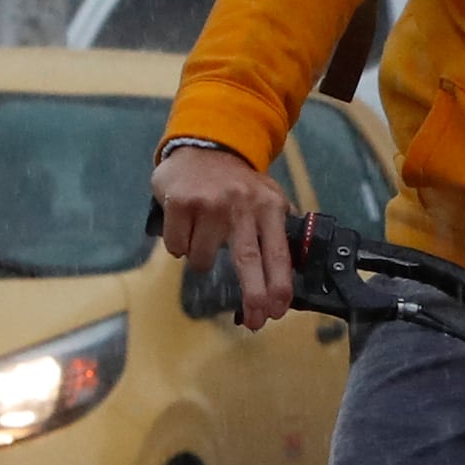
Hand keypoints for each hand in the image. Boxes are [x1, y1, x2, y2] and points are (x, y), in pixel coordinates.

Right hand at [153, 142, 293, 326]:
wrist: (205, 145)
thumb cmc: (238, 182)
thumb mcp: (268, 197)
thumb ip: (278, 230)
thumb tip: (287, 276)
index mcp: (268, 206)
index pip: (277, 253)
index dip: (279, 285)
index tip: (278, 310)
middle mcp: (241, 205)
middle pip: (248, 261)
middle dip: (253, 295)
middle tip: (256, 320)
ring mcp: (209, 204)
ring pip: (202, 259)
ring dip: (201, 261)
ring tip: (204, 239)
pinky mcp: (179, 203)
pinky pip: (176, 246)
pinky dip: (179, 245)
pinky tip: (186, 227)